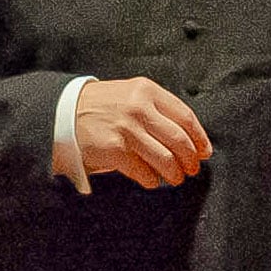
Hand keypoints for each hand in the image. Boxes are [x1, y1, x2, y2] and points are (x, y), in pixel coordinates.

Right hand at [71, 78, 213, 189]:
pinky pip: (143, 172)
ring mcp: (126, 129)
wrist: (65, 111)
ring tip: (175, 178)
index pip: (185, 116)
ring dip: (174, 173)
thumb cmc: (105, 106)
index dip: (199, 138)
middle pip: (179, 140)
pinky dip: (151, 179)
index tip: (204, 152)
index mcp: (147, 91)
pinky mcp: (114, 150)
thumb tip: (192, 140)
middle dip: (190, 159)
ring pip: (165, 159)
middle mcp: (139, 108)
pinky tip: (151, 179)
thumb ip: (159, 109)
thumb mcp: (132, 94)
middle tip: (192, 169)